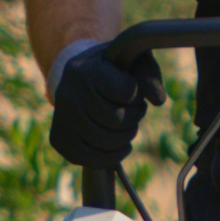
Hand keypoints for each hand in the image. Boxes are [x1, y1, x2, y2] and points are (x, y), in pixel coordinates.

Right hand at [47, 39, 166, 170]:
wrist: (81, 78)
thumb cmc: (114, 69)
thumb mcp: (132, 61)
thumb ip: (148, 75)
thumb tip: (159, 100)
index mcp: (85, 68)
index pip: (127, 92)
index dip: (137, 96)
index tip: (134, 92)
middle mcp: (68, 93)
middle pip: (116, 119)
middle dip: (134, 118)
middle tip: (135, 112)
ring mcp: (62, 119)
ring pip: (105, 141)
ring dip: (126, 137)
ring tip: (128, 127)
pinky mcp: (60, 140)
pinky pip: (92, 160)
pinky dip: (113, 157)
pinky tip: (121, 146)